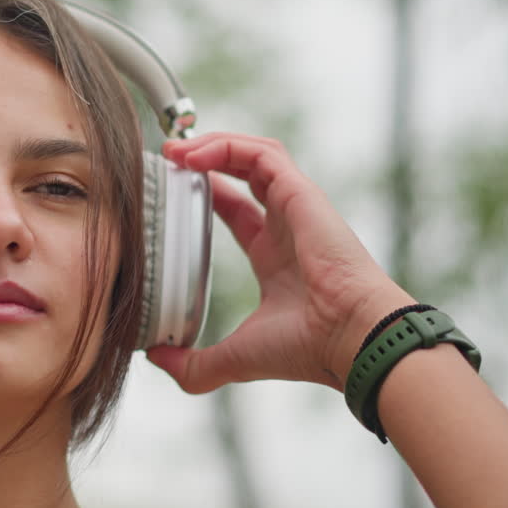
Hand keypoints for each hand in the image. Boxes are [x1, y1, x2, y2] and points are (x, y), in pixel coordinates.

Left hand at [147, 132, 414, 392]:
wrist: (352, 339)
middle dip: (203, 158)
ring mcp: (296, 206)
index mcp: (274, 256)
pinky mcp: (301, 193)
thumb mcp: (237, 356)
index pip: (236, 209)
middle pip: (243, 172)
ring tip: (173, 150)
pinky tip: (193, 156)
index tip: (169, 188)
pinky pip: (262, 153)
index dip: (203, 193)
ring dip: (212, 144)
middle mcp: (286, 225)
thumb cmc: (309, 348)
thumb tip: (155, 358)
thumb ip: (195, 364)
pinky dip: (227, 146)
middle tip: (165, 158)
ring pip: (253, 153)